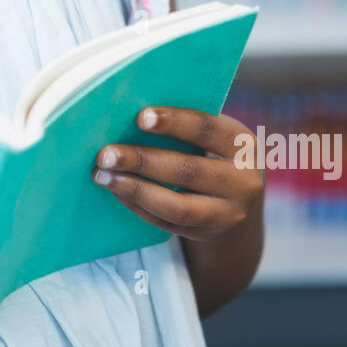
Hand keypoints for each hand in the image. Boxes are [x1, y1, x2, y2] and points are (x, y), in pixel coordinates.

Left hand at [92, 106, 262, 242]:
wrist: (239, 197)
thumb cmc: (213, 149)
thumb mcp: (214, 133)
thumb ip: (185, 125)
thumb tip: (128, 113)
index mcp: (243, 145)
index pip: (207, 130)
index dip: (174, 122)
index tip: (140, 117)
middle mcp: (242, 183)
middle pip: (187, 171)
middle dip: (142, 160)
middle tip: (106, 153)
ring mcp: (227, 214)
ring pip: (176, 206)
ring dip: (134, 189)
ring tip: (102, 175)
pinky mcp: (206, 233)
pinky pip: (166, 223)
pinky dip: (137, 205)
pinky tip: (116, 189)